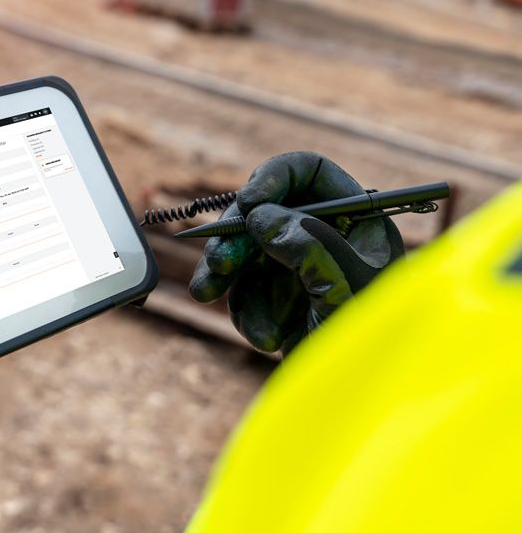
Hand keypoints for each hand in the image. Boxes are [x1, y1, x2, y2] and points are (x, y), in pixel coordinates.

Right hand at [188, 152, 404, 354]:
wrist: (362, 408)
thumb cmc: (373, 351)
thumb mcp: (343, 290)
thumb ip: (307, 245)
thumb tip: (261, 217)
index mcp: (359, 224)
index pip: (311, 175)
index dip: (274, 179)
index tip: (246, 204)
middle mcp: (329, 240)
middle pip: (266, 211)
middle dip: (237, 238)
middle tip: (219, 262)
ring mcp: (302, 272)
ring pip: (246, 252)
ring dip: (229, 279)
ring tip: (210, 299)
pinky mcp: (281, 304)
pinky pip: (244, 291)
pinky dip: (244, 313)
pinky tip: (266, 340)